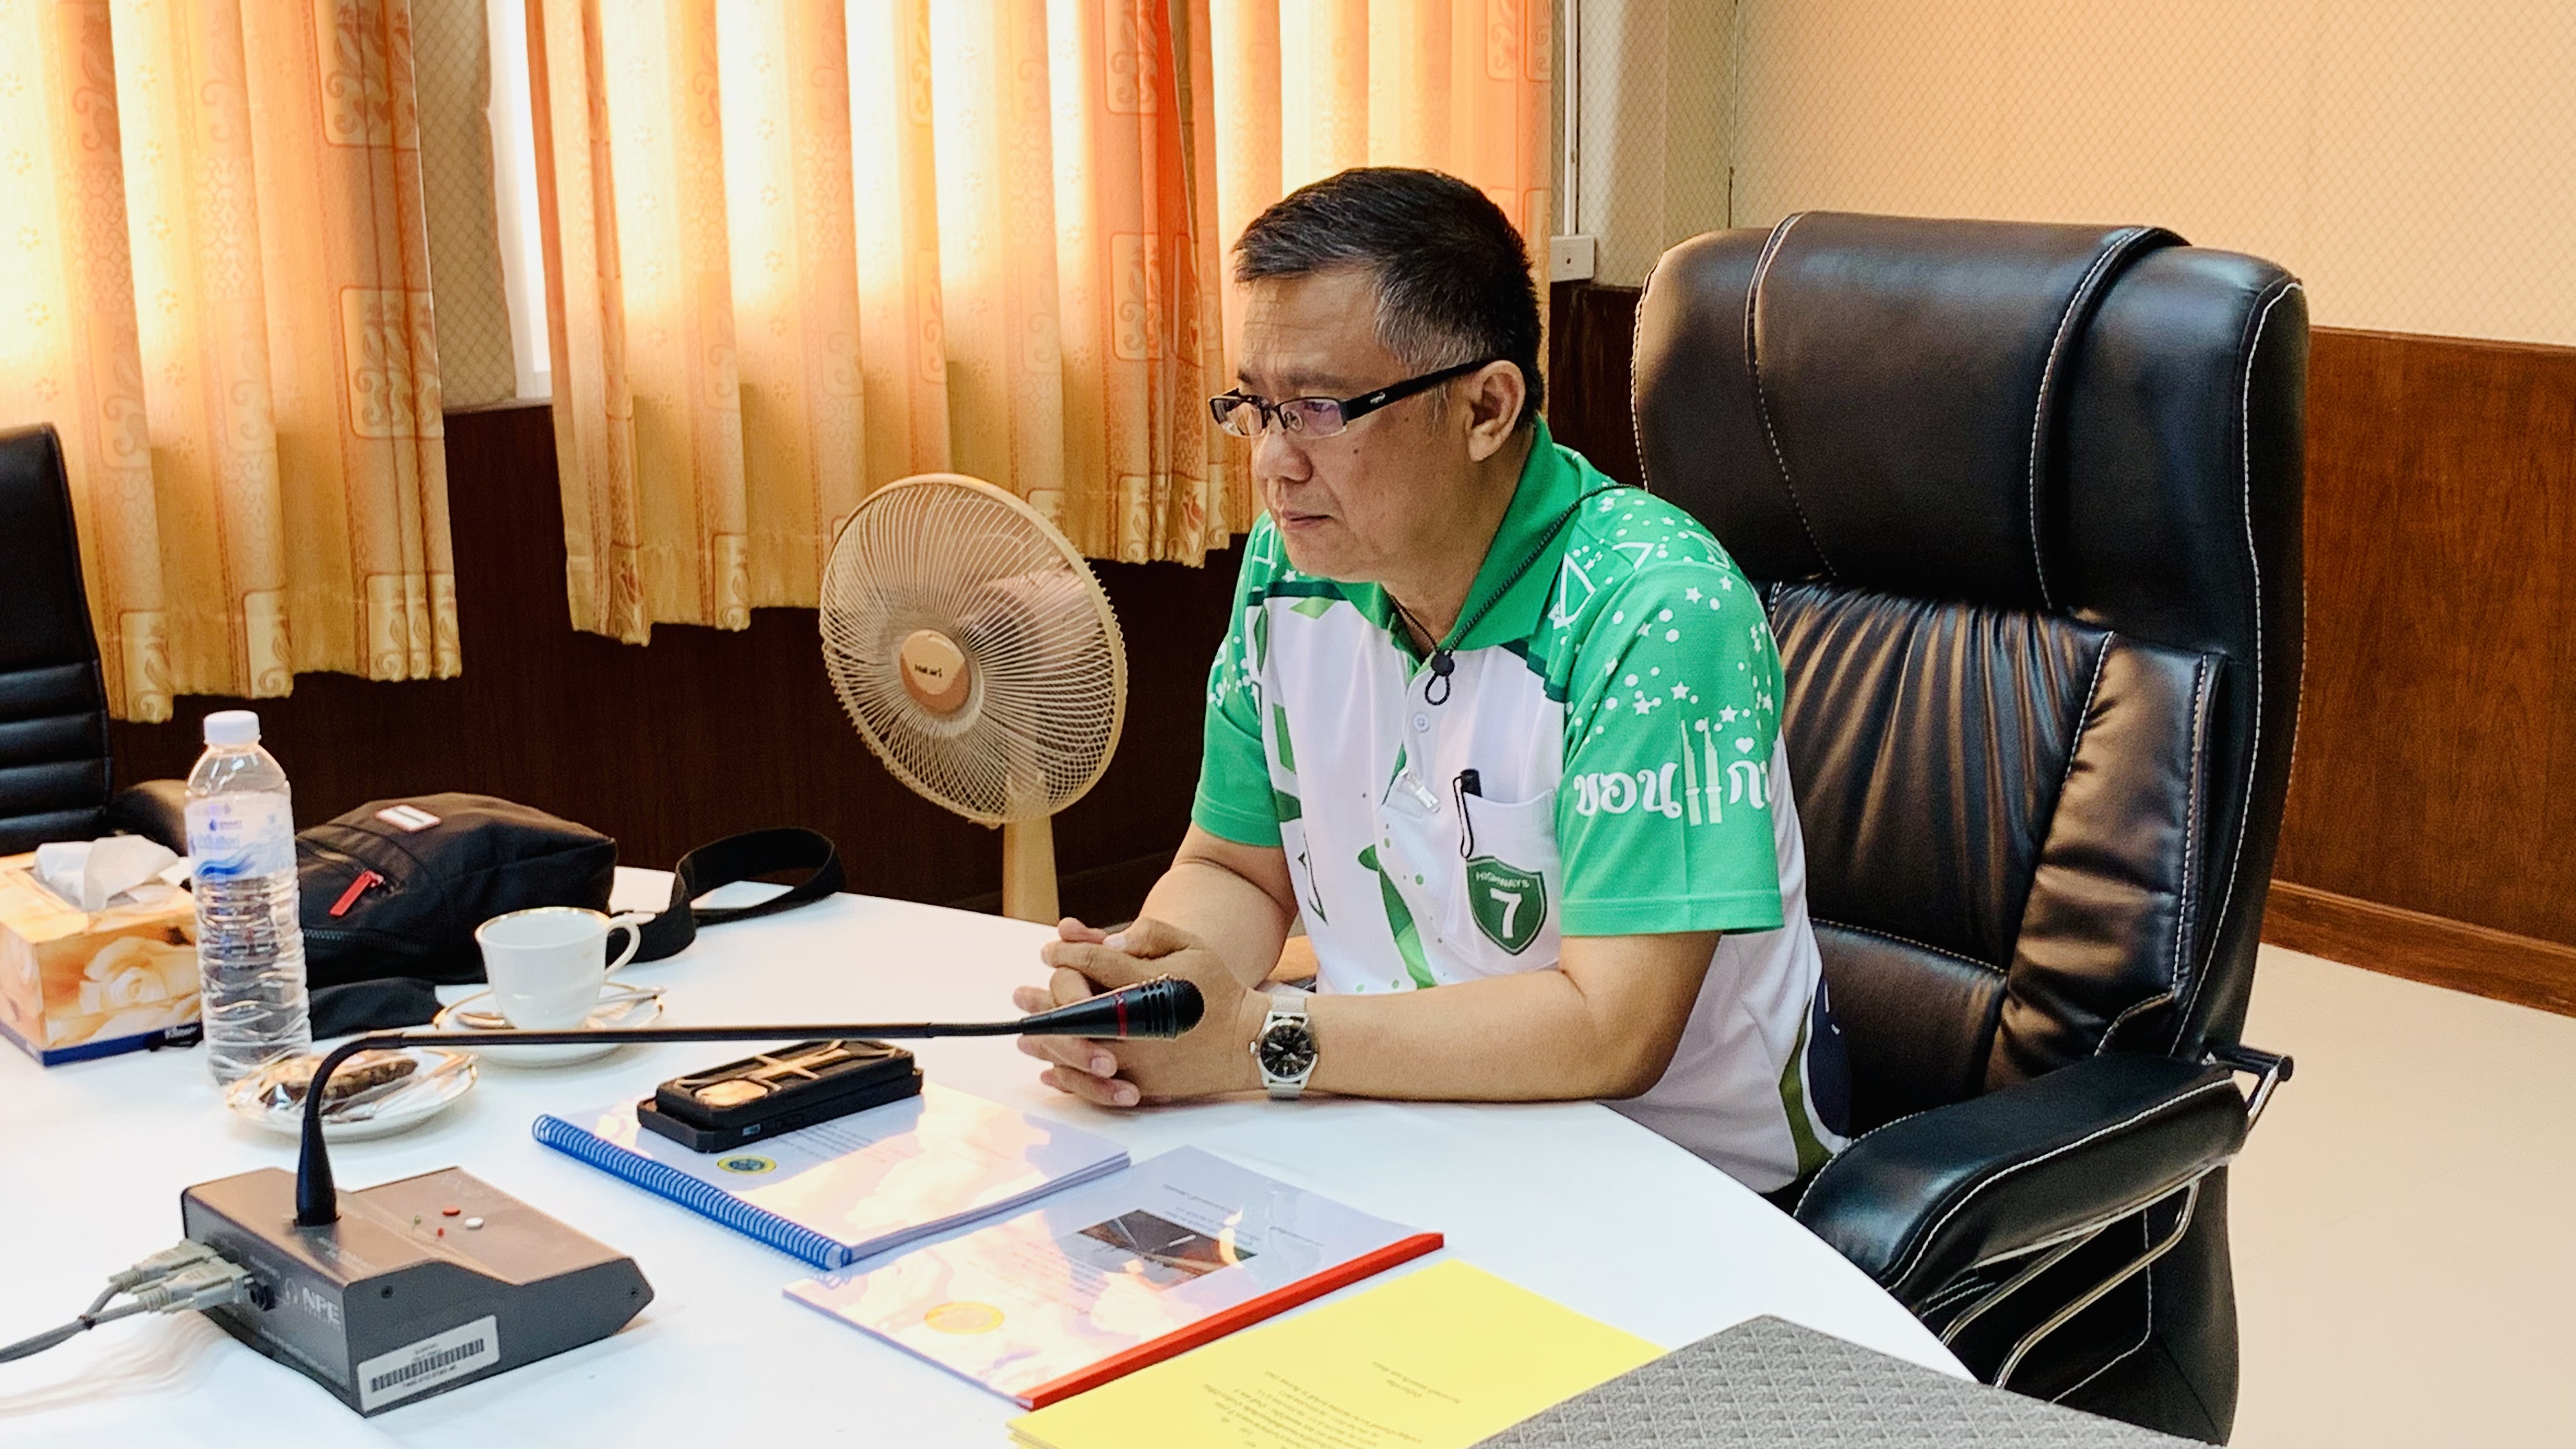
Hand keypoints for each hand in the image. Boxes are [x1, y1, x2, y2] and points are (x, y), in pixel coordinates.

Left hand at [1015, 916, 1264, 1107]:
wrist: (1247, 1042)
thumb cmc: (1218, 991)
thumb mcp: (1191, 946)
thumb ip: (1148, 933)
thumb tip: (1106, 938)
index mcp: (1146, 981)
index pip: (1091, 961)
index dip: (1065, 951)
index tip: (1051, 949)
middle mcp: (1133, 1022)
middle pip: (1073, 1006)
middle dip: (1044, 995)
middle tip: (1022, 993)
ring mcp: (1134, 1057)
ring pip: (1074, 1048)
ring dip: (1043, 1037)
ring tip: (1024, 1032)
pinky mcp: (1139, 1084)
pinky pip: (1092, 1085)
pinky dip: (1067, 1077)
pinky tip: (1050, 1070)